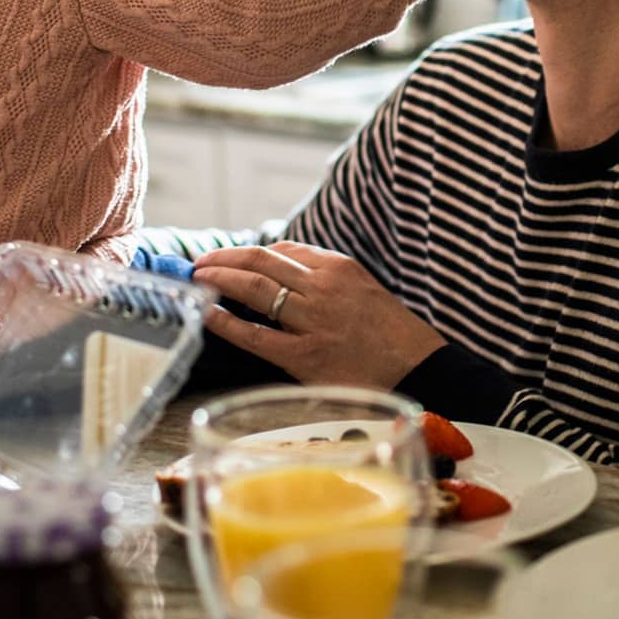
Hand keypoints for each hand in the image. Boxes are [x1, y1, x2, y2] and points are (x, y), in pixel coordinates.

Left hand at [193, 242, 446, 389]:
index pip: (283, 250)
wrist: (421, 369)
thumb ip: (327, 277)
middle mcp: (323, 287)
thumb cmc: (392, 333)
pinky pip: (256, 335)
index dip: (250, 252)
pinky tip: (207, 314)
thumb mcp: (363, 289)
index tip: (231, 257)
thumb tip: (283, 273)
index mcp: (339, 268)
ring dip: (219, 279)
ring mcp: (313, 321)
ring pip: (254, 288)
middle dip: (225, 258)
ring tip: (197, 279)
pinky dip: (227, 322)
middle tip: (200, 263)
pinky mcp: (305, 356)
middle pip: (262, 261)